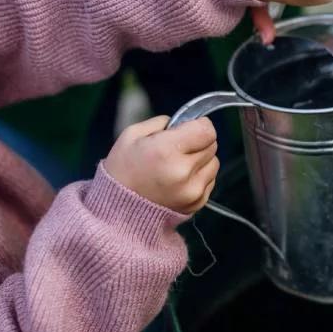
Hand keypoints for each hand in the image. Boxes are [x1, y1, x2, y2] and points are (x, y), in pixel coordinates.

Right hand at [103, 116, 217, 214]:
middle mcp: (183, 172)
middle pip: (212, 145)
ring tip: (178, 165)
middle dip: (198, 142)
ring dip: (201, 160)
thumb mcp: (133, 135)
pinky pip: (210, 180)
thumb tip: (184, 122)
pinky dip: (199, 177)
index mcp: (166, 150)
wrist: (118, 210)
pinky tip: (179, 180)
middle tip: (177, 149)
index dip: (199, 125)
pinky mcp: (197, 203)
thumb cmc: (123, 168)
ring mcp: (192, 190)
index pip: (206, 130)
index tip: (188, 128)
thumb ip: (162, 122)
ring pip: (214, 163)